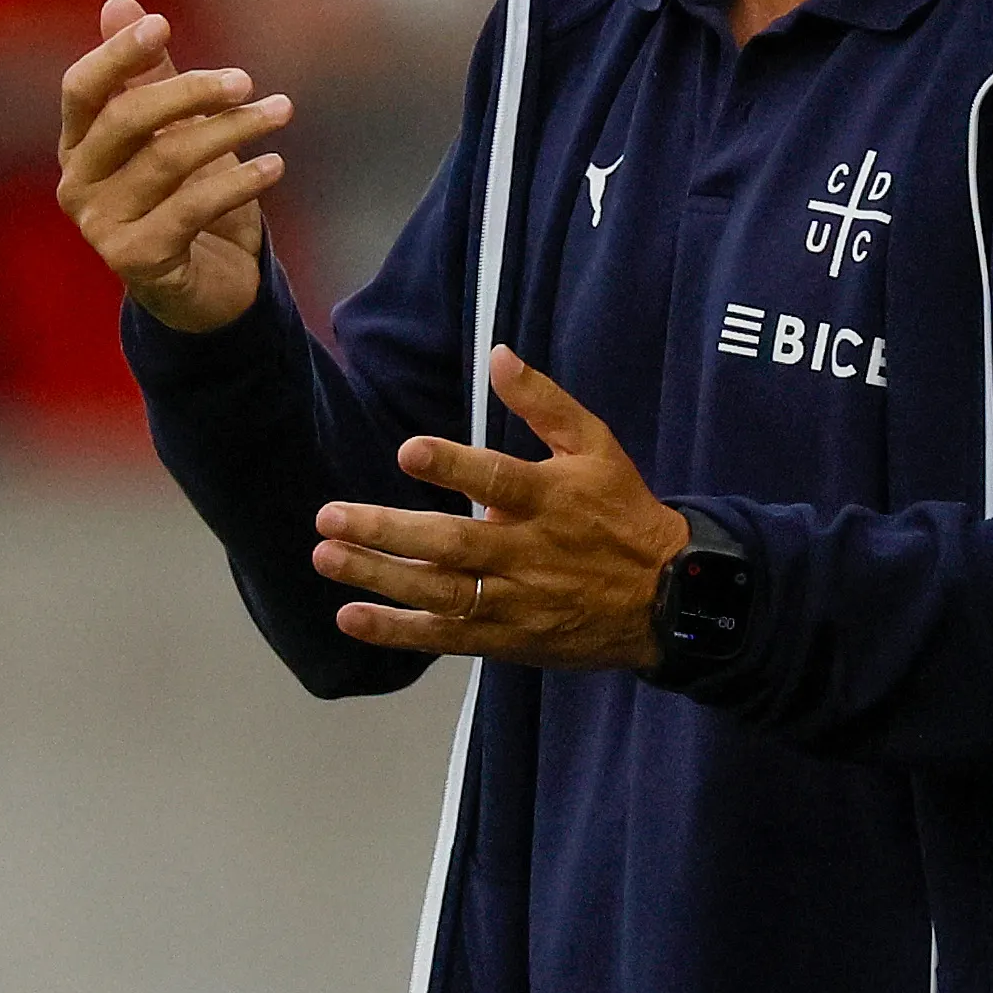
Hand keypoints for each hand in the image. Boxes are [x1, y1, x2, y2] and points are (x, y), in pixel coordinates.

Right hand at [57, 0, 290, 332]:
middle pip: (125, 119)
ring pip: (168, 160)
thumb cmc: (185, 197)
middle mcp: (77, 185)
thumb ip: (149, 74)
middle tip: (244, 78)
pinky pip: (192, 208)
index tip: (162, 22)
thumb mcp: (173, 130)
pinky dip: (239, 181)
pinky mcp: (136, 261)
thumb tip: (119, 1)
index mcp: (78, 145)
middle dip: (189, 91)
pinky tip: (274, 164)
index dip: (117, 54)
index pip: (82, 89)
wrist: (206, 286)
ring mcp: (101, 226)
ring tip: (279, 112)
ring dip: (232, 130)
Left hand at [311, 348, 686, 669]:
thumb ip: (544, 403)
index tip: (408, 451)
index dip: (453, 466)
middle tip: (328, 517)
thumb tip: (498, 354)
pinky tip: (350, 617)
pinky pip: (446, 637)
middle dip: (386, 530)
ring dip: (379, 577)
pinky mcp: (506, 638)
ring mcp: (514, 600)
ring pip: (439, 592)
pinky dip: (397, 631)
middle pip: (451, 543)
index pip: (498, 479)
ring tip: (326, 557)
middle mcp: (527, 552)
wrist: (666, 600)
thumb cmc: (621, 512)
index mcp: (550, 499)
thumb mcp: (596, 447)